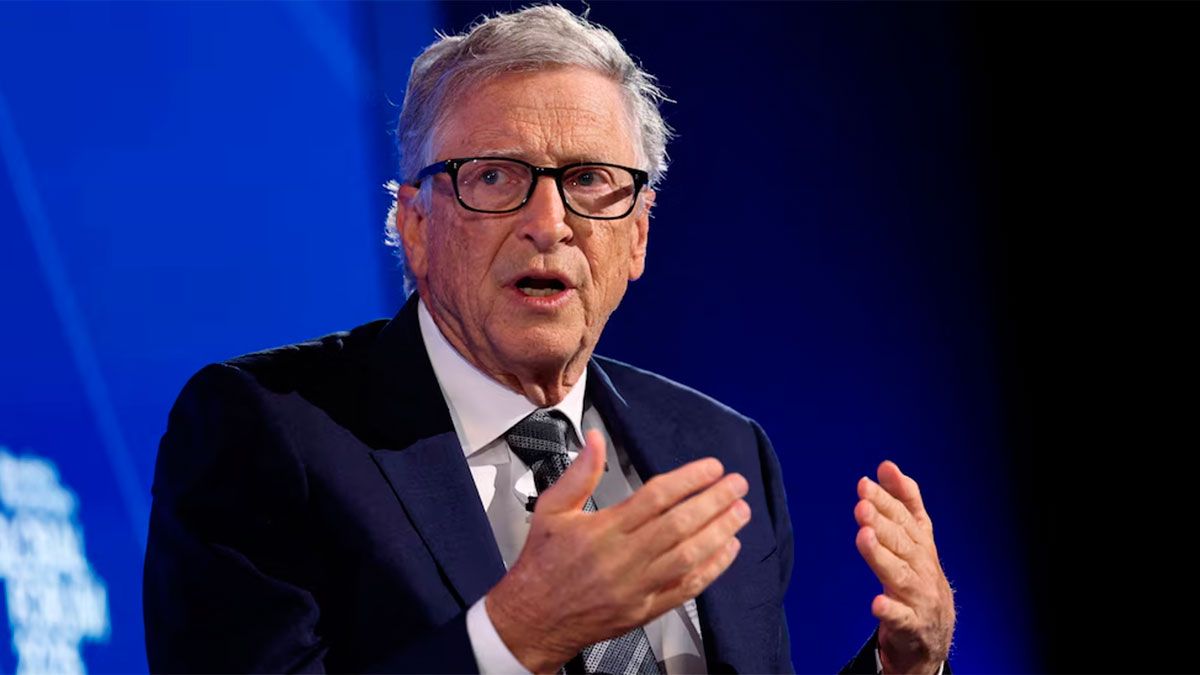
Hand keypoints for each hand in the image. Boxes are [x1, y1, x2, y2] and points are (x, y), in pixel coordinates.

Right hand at [486, 429, 749, 672]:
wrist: (532, 620)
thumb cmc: (542, 565)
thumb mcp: (551, 510)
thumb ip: (579, 473)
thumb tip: (596, 439)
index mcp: (602, 530)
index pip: (656, 497)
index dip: (689, 479)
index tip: (711, 468)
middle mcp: (622, 558)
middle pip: (679, 524)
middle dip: (714, 501)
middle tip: (737, 485)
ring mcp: (637, 587)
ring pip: (688, 555)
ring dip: (720, 532)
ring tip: (740, 512)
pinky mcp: (645, 610)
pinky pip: (686, 589)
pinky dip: (711, 569)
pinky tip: (727, 550)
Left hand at [854, 461, 954, 674]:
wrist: (933, 634)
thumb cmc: (919, 577)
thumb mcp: (916, 538)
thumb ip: (903, 502)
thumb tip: (886, 466)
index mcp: (922, 544)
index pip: (905, 518)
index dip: (887, 500)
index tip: (865, 483)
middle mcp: (923, 567)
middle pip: (901, 542)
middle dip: (882, 522)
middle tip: (862, 505)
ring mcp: (919, 596)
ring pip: (899, 574)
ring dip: (881, 555)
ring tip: (863, 537)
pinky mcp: (911, 625)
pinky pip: (900, 617)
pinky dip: (889, 610)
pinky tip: (876, 603)